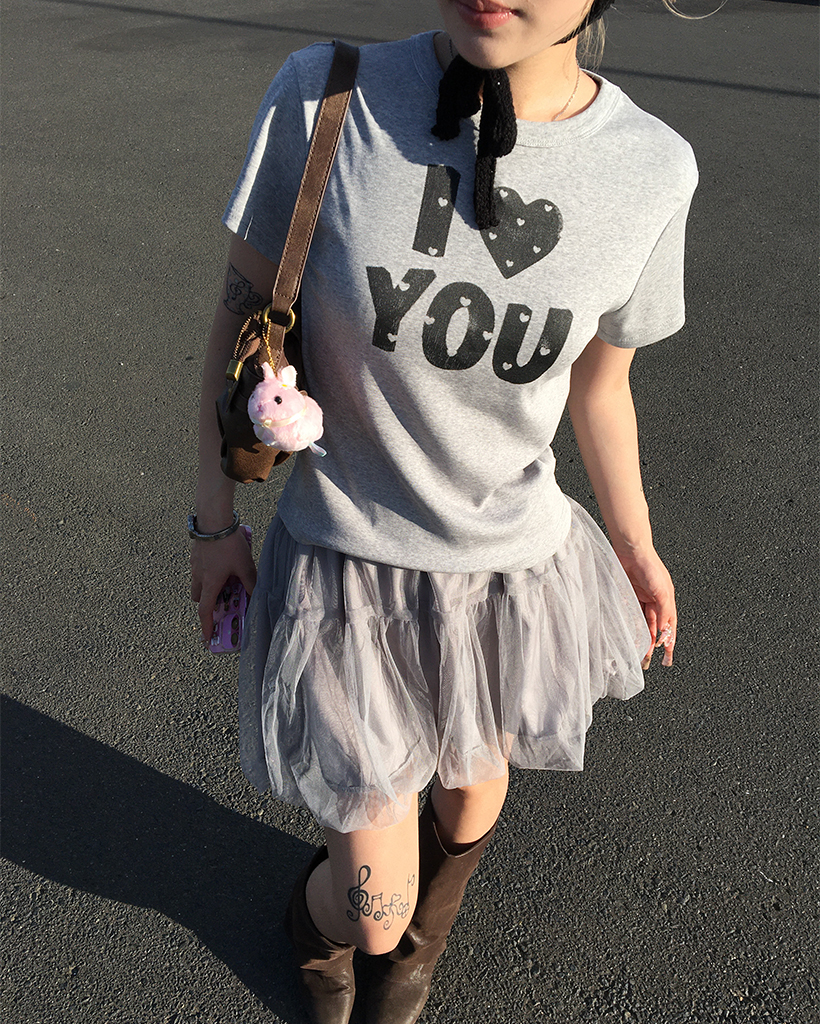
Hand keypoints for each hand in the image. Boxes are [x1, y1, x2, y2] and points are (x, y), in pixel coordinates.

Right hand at [190, 528, 256, 644]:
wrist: (213, 520)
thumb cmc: (228, 544)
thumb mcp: (245, 566)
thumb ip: (251, 583)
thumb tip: (256, 596)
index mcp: (210, 583)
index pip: (205, 611)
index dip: (206, 626)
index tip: (206, 637)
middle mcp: (198, 576)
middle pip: (199, 598)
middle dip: (207, 604)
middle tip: (219, 605)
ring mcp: (194, 564)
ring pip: (197, 583)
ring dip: (207, 587)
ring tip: (222, 582)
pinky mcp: (195, 554)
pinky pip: (198, 569)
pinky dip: (206, 573)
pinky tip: (219, 564)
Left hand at [615, 545, 675, 668]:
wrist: (631, 551)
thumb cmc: (650, 567)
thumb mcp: (662, 592)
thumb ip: (664, 612)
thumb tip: (664, 631)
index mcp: (667, 601)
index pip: (669, 626)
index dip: (669, 641)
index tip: (667, 657)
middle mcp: (655, 602)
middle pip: (654, 627)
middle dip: (652, 643)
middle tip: (648, 659)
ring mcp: (641, 599)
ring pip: (642, 624)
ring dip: (641, 638)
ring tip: (639, 653)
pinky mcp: (628, 596)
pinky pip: (630, 615)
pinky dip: (630, 626)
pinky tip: (629, 636)